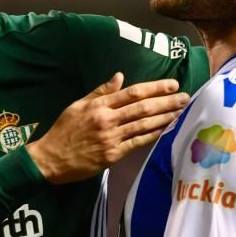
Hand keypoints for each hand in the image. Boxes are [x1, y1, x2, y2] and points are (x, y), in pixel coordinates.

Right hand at [27, 73, 189, 183]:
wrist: (50, 159)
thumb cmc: (63, 130)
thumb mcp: (77, 105)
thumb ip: (100, 92)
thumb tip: (120, 77)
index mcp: (99, 105)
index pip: (132, 92)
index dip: (155, 88)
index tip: (172, 84)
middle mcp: (107, 120)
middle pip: (143, 108)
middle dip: (167, 101)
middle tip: (185, 97)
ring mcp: (111, 138)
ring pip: (144, 125)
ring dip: (165, 117)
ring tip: (181, 111)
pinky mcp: (113, 155)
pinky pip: (138, 143)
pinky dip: (154, 135)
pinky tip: (167, 129)